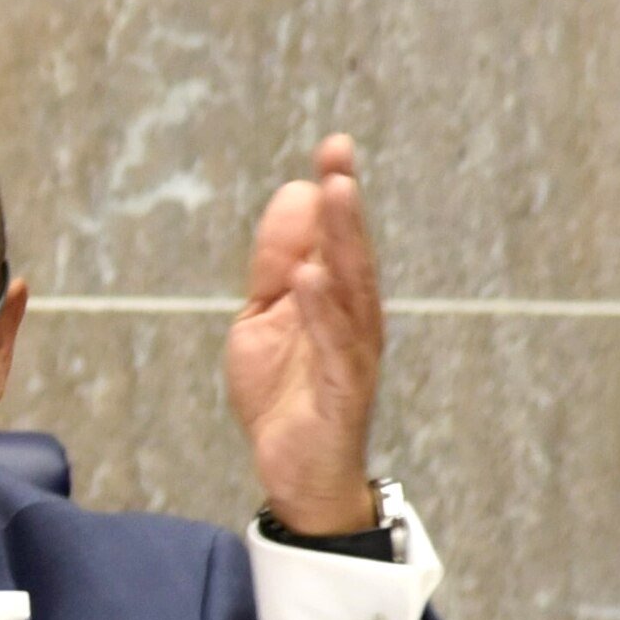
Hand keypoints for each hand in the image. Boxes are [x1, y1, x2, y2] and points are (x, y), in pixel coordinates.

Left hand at [225, 133, 385, 535]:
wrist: (295, 475)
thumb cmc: (288, 394)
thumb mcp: (265, 317)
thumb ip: (276, 263)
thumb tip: (295, 195)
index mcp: (336, 303)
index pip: (338, 239)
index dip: (336, 192)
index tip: (333, 145)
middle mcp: (353, 323)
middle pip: (352, 254)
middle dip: (345, 203)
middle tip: (338, 154)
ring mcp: (352, 357)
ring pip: (352, 293)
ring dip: (343, 243)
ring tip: (334, 194)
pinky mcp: (342, 394)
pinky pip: (336, 348)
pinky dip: (324, 312)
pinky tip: (312, 277)